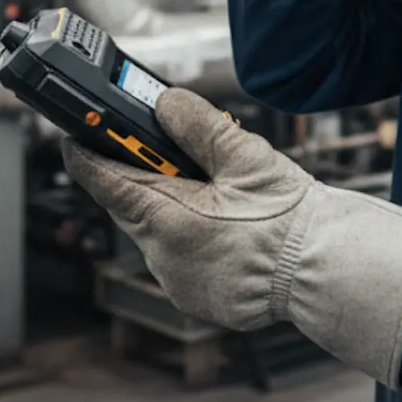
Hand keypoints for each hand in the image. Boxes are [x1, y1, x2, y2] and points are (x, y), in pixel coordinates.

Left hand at [62, 88, 401, 386]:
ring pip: (156, 232)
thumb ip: (198, 126)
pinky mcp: (198, 299)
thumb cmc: (290, 218)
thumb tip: (163, 102)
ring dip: (169, 207)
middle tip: (163, 149)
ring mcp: (180, 284)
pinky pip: (178, 258)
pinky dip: (188, 236)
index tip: (75, 133)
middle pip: (132, 205)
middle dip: (142, 176)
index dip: (87, 153)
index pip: (106, 181)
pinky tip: (221, 223)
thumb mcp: (245, 156)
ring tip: (208, 187)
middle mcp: (164, 259)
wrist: (326, 270)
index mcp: (167, 221)